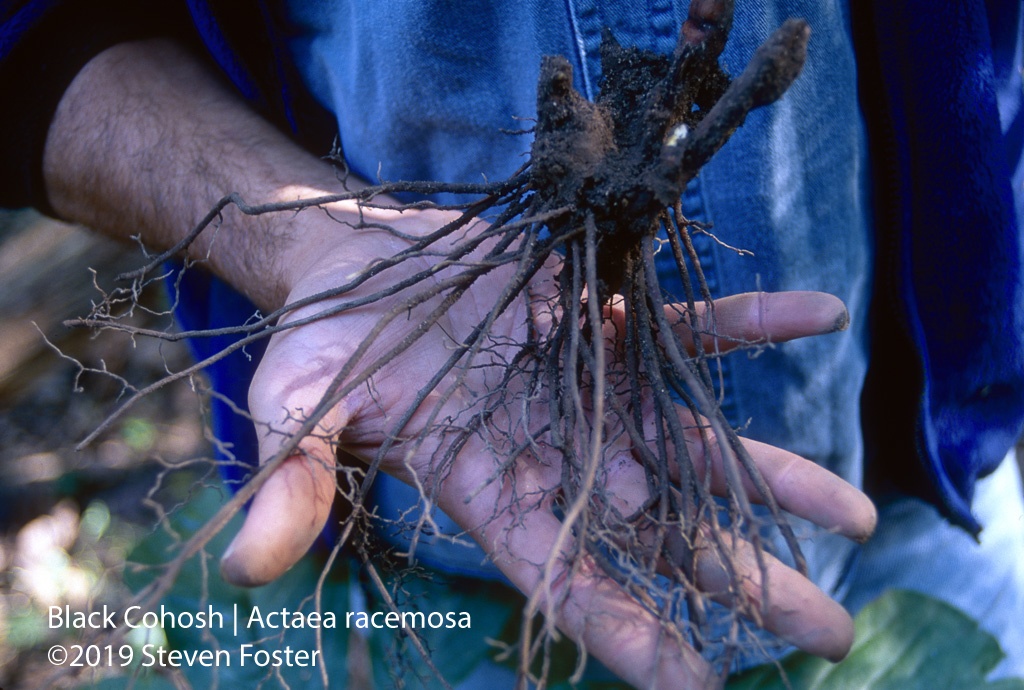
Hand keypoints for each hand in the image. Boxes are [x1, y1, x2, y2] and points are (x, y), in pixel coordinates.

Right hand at [219, 203, 875, 687]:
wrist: (360, 266)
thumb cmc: (325, 345)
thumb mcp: (295, 405)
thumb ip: (294, 476)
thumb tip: (248, 564)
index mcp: (486, 487)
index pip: (565, 575)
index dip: (628, 632)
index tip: (705, 686)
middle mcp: (554, 448)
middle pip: (658, 529)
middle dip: (739, 579)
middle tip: (828, 630)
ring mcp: (589, 383)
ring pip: (692, 439)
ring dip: (773, 475)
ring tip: (858, 515)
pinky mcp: (603, 314)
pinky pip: (688, 323)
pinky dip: (750, 320)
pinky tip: (818, 314)